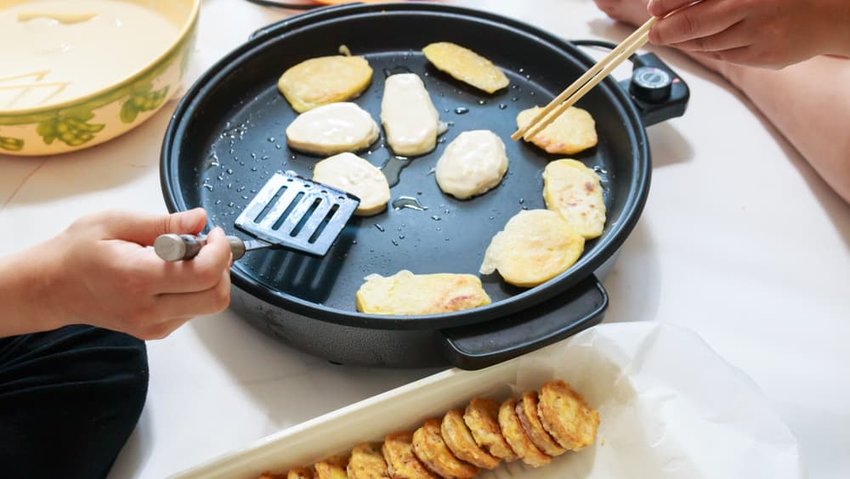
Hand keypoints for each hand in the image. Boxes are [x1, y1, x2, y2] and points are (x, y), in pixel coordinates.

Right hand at [29, 208, 231, 338]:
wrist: (53, 287)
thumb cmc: (77, 252)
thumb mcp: (115, 222)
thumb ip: (163, 223)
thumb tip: (199, 219)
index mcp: (137, 278)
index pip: (204, 274)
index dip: (220, 250)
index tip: (213, 234)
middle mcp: (148, 309)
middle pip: (216, 297)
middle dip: (221, 267)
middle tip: (206, 246)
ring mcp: (152, 325)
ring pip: (208, 305)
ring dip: (209, 279)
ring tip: (182, 259)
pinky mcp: (155, 331)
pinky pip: (193, 312)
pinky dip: (195, 291)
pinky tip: (173, 275)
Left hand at [646, 0, 849, 67]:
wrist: (830, 11)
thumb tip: (667, 8)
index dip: (667, 6)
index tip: (654, 11)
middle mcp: (752, 6)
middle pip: (694, 24)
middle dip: (668, 31)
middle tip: (655, 32)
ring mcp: (759, 34)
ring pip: (707, 44)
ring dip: (689, 40)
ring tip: (682, 35)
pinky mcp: (764, 57)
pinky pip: (725, 56)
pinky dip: (712, 49)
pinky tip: (713, 40)